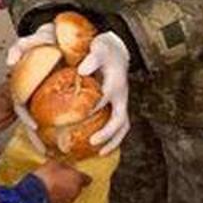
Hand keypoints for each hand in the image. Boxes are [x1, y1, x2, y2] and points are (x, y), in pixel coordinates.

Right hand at [6, 22, 57, 150]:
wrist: (65, 37)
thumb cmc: (49, 39)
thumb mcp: (36, 38)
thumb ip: (20, 46)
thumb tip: (11, 61)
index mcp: (25, 85)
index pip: (21, 106)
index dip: (25, 118)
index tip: (34, 126)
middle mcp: (33, 95)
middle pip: (32, 122)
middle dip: (36, 139)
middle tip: (46, 152)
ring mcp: (45, 100)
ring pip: (45, 125)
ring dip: (48, 140)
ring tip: (59, 153)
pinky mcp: (60, 100)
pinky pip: (60, 118)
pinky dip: (63, 130)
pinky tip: (74, 139)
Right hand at [32, 160, 90, 202]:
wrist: (35, 193)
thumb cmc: (46, 176)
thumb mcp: (54, 163)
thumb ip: (63, 165)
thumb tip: (65, 166)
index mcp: (77, 178)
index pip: (86, 178)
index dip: (80, 175)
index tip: (76, 174)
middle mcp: (76, 191)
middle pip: (78, 186)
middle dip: (71, 182)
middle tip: (62, 178)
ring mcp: (69, 200)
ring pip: (71, 193)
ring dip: (65, 190)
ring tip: (55, 185)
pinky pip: (63, 200)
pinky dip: (59, 197)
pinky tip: (51, 192)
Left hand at [77, 32, 130, 155]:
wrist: (117, 50)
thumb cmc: (105, 49)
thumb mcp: (99, 48)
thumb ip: (92, 58)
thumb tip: (82, 70)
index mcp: (115, 84)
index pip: (105, 100)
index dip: (93, 109)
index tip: (79, 118)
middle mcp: (121, 96)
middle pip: (120, 120)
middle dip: (108, 133)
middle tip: (93, 143)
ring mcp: (121, 102)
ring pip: (122, 127)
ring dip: (114, 141)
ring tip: (101, 153)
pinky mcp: (119, 106)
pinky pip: (118, 126)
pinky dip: (112, 138)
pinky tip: (99, 147)